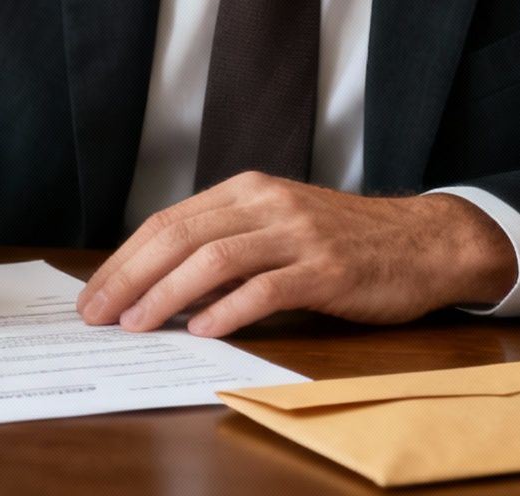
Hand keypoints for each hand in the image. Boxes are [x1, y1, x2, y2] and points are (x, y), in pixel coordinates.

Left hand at [77, 173, 516, 336]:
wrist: (425, 241)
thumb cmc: (344, 241)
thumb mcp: (277, 226)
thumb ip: (226, 244)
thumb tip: (158, 285)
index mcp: (246, 190)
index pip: (167, 221)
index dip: (124, 259)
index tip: (94, 294)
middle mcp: (267, 204)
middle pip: (179, 236)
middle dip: (130, 277)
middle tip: (99, 314)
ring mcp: (298, 234)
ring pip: (214, 259)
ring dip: (167, 295)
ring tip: (138, 325)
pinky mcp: (327, 269)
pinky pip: (267, 288)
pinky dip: (229, 309)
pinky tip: (204, 329)